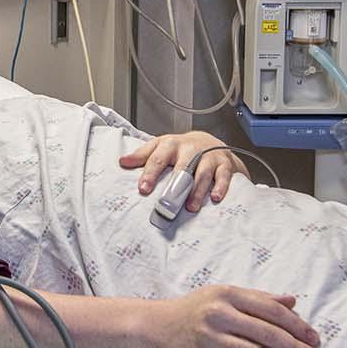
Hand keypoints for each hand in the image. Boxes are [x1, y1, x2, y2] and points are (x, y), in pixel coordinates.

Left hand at [121, 132, 247, 211]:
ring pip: (202, 173)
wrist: (209, 141)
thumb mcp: (160, 146)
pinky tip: (214, 198)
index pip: (158, 158)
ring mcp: (208, 156)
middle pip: (182, 166)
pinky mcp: (224, 164)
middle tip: (167, 202)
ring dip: (197, 191)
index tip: (144, 188)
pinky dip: (220, 187)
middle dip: (174, 185)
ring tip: (190, 207)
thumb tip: (122, 162)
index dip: (150, 173)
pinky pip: (223, 176)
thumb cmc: (181, 148)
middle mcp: (190, 149)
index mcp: (170, 145)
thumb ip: (142, 155)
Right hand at [147, 285, 323, 347]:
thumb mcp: (224, 295)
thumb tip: (292, 301)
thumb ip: (258, 298)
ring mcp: (209, 338)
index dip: (296, 325)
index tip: (314, 338)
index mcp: (228, 295)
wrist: (154, 326)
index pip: (270, 310)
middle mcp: (219, 314)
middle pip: (266, 334)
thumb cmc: (194, 309)